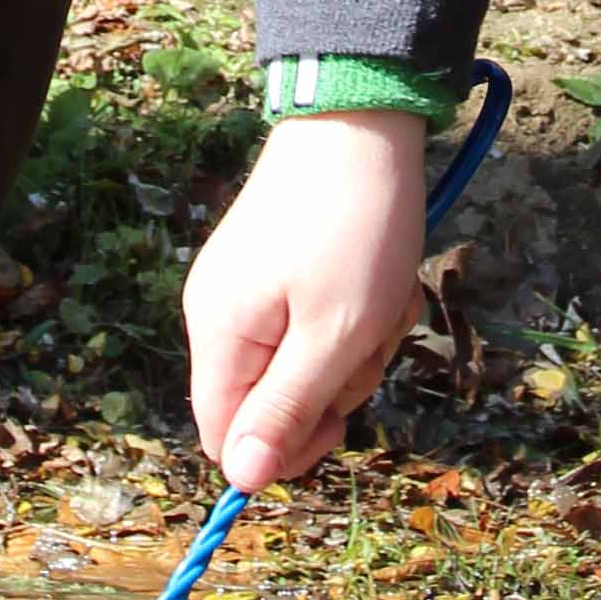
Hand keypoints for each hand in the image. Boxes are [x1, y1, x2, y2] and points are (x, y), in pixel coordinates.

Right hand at [184, 112, 430, 488]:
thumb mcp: (334, 335)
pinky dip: (355, 313)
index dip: (283, 449)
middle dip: (334, 384)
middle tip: (371, 336)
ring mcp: (246, 288)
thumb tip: (240, 481)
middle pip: (270, 402)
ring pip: (301, 362)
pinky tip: (378, 279)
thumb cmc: (354, 228)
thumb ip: (285, 410)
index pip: (225, 437)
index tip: (341, 420)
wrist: (359, 118)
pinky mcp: (274, 266)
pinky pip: (312, 322)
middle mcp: (218, 314)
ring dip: (355, 346)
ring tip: (382, 296)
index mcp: (219, 335)